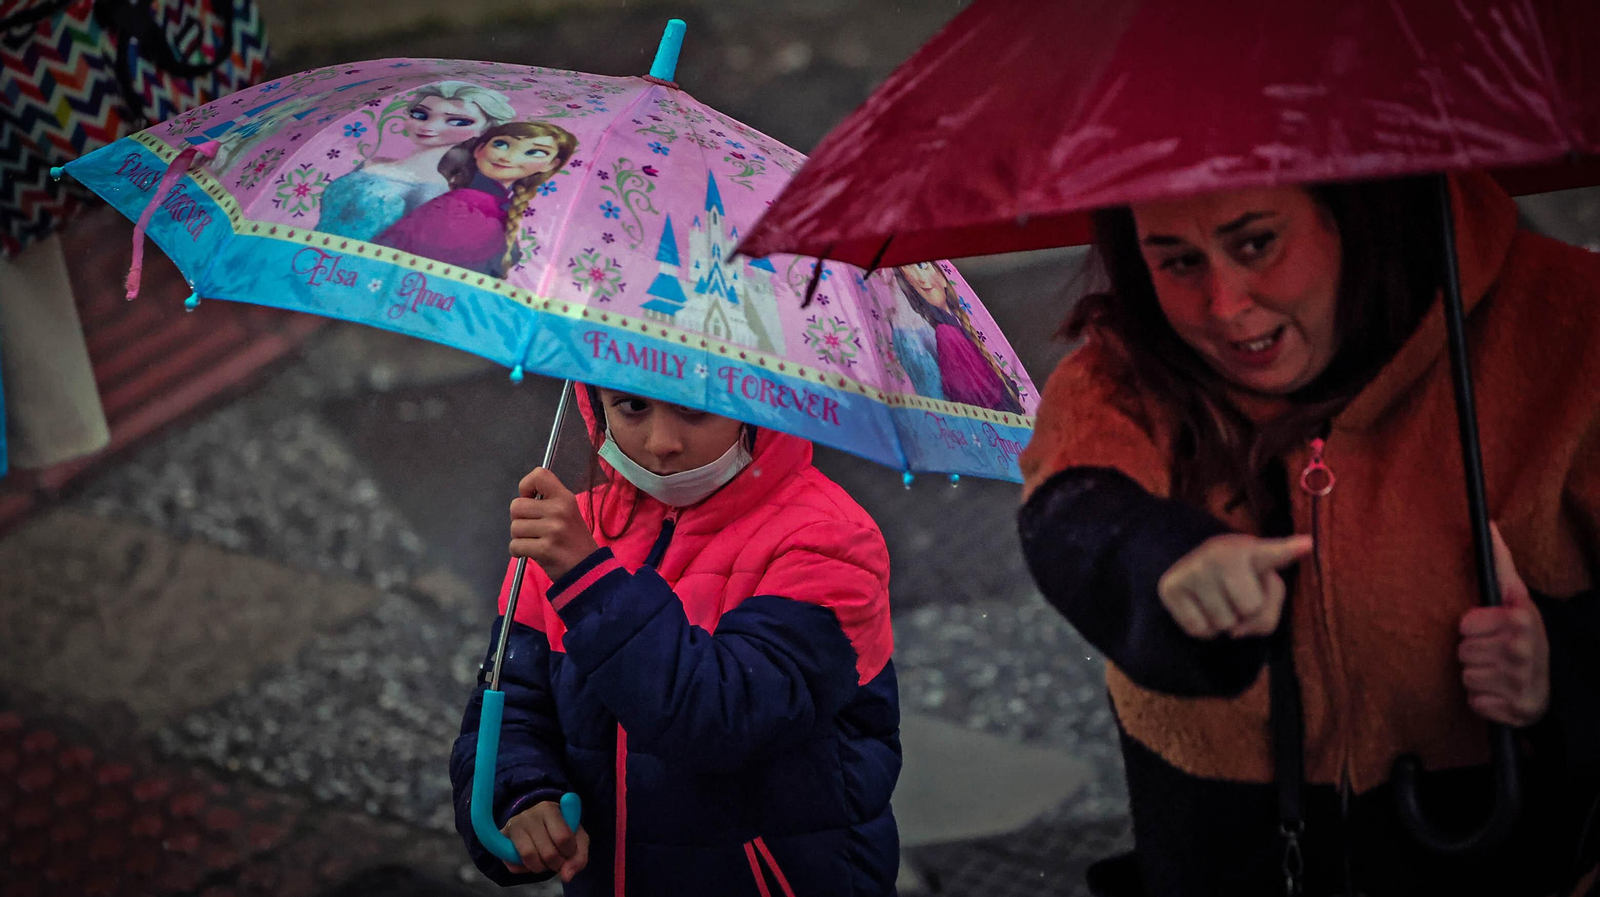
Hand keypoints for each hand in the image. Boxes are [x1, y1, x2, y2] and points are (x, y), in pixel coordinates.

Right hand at [501, 799, 588, 881]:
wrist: (537, 819)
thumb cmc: (560, 827)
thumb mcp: (577, 836)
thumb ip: (579, 856)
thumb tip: (567, 876)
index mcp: (550, 809)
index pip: (563, 838)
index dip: (569, 852)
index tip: (569, 851)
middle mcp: (529, 815)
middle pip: (548, 852)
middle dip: (556, 864)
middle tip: (558, 860)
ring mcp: (514, 826)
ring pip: (529, 857)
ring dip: (541, 867)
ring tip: (545, 861)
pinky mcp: (502, 839)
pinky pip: (513, 865)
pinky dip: (525, 869)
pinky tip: (531, 860)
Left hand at [510, 469, 599, 580]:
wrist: (587, 567)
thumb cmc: (573, 539)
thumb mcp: (568, 512)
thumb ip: (547, 501)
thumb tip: (521, 500)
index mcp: (564, 497)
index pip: (539, 475)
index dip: (526, 486)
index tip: (530, 499)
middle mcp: (559, 510)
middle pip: (516, 506)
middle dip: (519, 519)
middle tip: (533, 528)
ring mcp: (552, 530)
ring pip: (514, 527)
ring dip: (519, 537)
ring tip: (534, 542)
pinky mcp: (545, 549)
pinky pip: (515, 545)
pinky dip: (518, 551)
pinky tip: (530, 552)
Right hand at [1157, 534, 1313, 638]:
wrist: (1196, 569)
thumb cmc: (1241, 580)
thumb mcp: (1265, 587)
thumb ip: (1267, 612)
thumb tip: (1237, 631)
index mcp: (1252, 550)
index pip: (1272, 553)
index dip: (1289, 549)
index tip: (1308, 544)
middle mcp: (1219, 553)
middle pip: (1250, 609)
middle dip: (1246, 613)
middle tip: (1235, 595)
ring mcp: (1192, 568)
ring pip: (1223, 624)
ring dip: (1224, 622)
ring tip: (1218, 599)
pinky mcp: (1169, 586)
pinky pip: (1199, 630)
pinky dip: (1204, 629)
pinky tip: (1201, 607)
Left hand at [1458, 522, 1549, 726]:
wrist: (1554, 682)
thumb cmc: (1523, 635)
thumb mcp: (1518, 598)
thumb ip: (1499, 563)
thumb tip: (1487, 525)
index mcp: (1521, 620)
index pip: (1463, 626)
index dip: (1472, 628)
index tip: (1489, 630)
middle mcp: (1523, 651)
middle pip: (1462, 652)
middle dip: (1474, 653)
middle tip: (1495, 653)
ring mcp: (1521, 683)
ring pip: (1467, 678)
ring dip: (1478, 677)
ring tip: (1499, 672)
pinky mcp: (1518, 710)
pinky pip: (1476, 703)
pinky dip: (1485, 701)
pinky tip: (1501, 693)